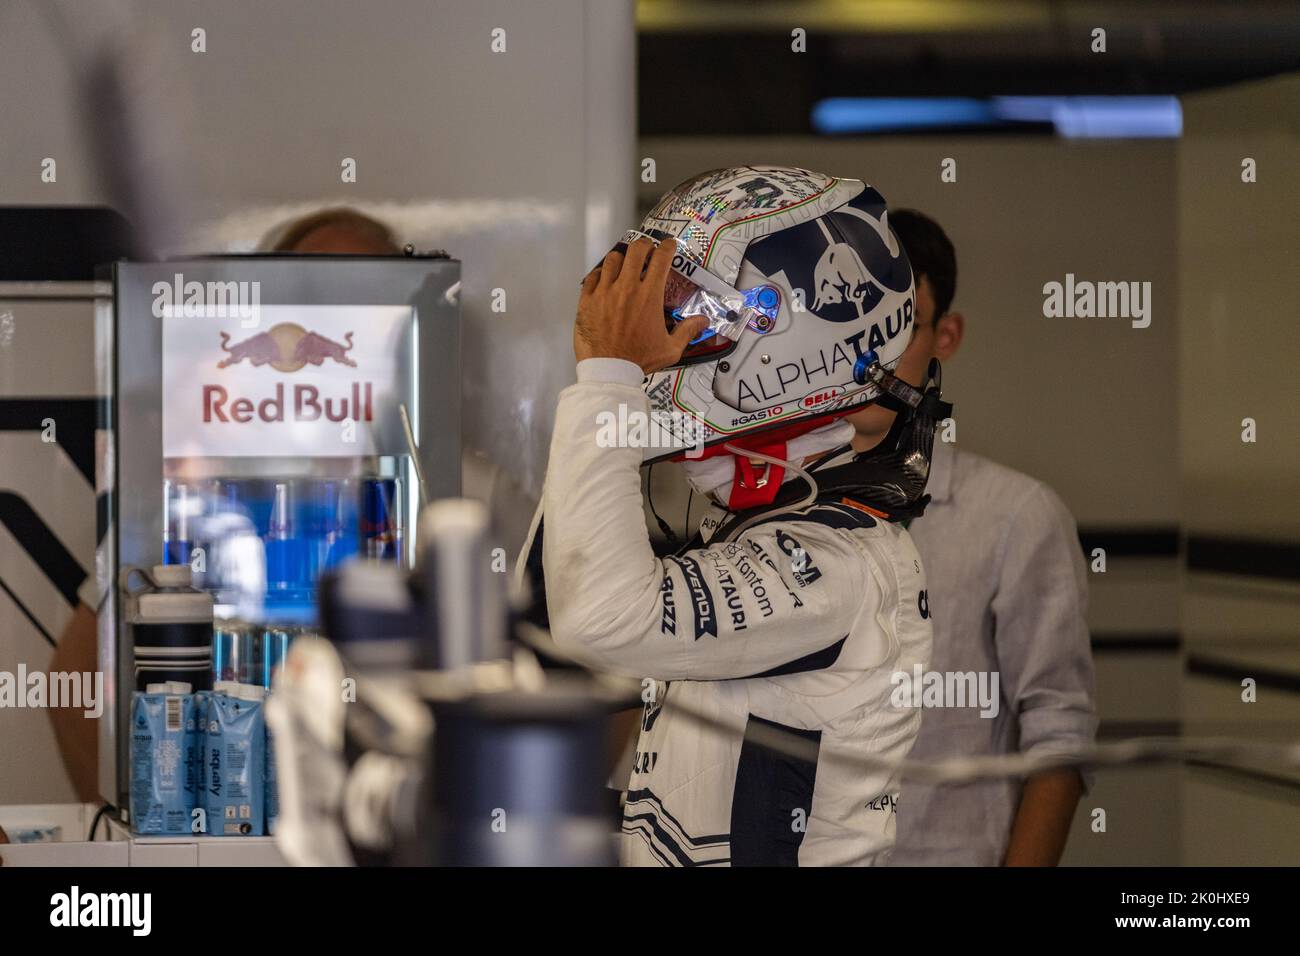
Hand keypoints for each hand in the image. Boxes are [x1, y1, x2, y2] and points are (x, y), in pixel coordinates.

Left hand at [575, 237, 709, 374]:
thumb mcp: (670, 349)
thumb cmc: (638, 360)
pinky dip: (600, 274)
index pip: (661, 258)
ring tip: (624, 264)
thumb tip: (703, 321)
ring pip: (613, 259)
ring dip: (622, 258)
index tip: (668, 246)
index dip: (667, 247)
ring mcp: (605, 291)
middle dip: (644, 245)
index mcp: (649, 296)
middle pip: (636, 250)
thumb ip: (687, 331)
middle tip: (647, 249)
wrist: (609, 370)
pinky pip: (593, 275)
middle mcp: (627, 288)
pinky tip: (604, 280)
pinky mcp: (587, 299)